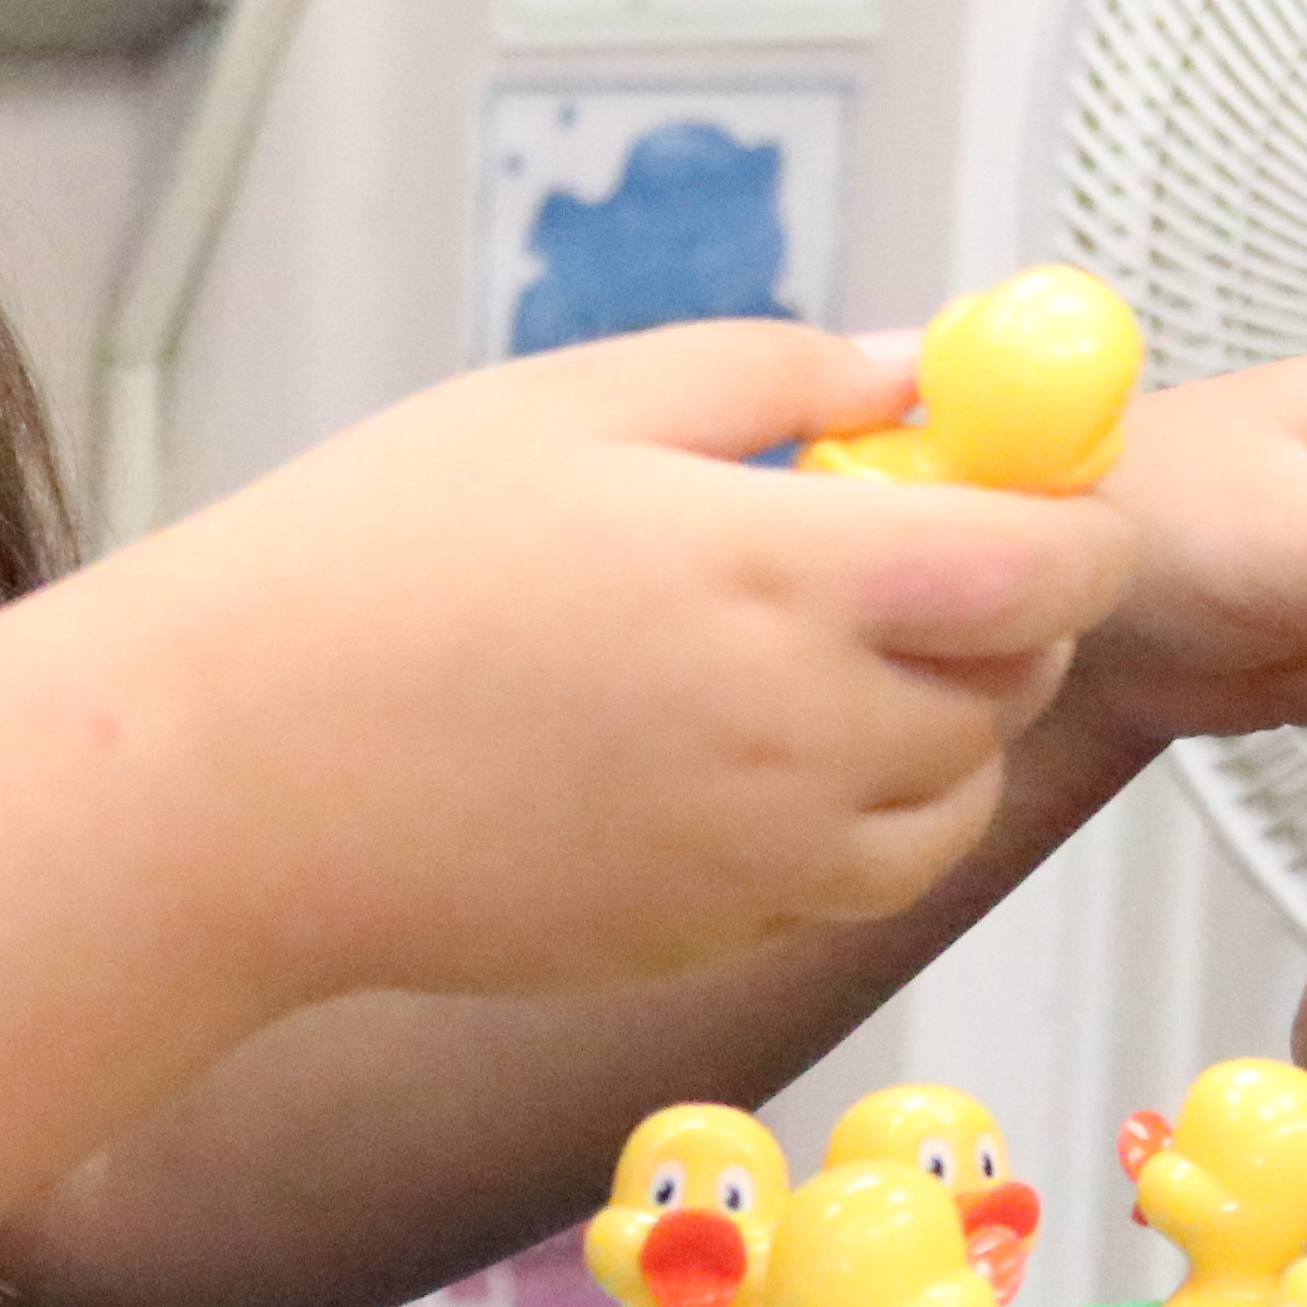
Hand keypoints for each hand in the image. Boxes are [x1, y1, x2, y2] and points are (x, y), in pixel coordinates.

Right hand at [146, 323, 1129, 1004]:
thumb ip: (777, 378)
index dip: (1078, 521)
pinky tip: (749, 741)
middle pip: (1015, 683)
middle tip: (922, 544)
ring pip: (954, 800)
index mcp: (783, 577)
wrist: (227, 781)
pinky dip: (858, 815)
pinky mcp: (709, 937)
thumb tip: (914, 369)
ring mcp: (761, 858)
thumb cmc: (366, 571)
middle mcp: (802, 736)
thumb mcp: (575, 402)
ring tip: (829, 645)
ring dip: (944, 722)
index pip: (1047, 569)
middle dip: (1009, 609)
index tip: (1046, 483)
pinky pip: (853, 878)